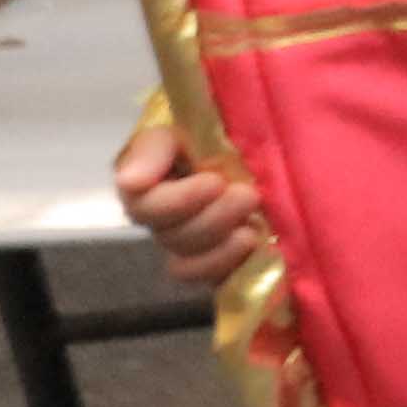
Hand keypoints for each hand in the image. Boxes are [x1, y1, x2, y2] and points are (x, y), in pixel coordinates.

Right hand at [110, 112, 259, 290]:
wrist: (275, 146)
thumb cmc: (229, 130)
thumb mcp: (189, 124)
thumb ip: (155, 146)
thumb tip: (130, 180)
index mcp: (150, 180)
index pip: (139, 201)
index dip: (176, 201)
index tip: (214, 182)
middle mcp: (163, 215)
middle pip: (167, 235)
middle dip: (212, 218)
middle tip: (248, 195)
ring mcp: (188, 243)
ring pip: (183, 264)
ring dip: (221, 247)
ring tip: (254, 226)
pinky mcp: (215, 264)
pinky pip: (206, 282)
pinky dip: (228, 267)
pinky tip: (256, 247)